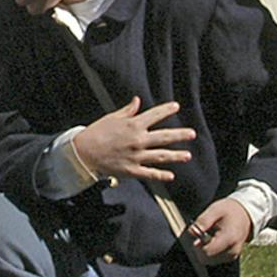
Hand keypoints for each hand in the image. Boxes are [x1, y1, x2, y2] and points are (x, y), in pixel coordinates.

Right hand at [71, 97, 193, 183]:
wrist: (83, 152)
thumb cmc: (96, 132)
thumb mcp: (112, 117)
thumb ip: (127, 111)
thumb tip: (137, 101)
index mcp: (133, 125)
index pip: (154, 115)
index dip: (166, 110)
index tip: (176, 106)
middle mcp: (138, 140)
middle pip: (163, 137)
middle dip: (179, 135)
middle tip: (192, 133)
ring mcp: (136, 156)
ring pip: (161, 156)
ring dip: (175, 156)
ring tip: (187, 155)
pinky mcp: (132, 170)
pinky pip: (149, 173)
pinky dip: (161, 175)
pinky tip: (171, 176)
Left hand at [184, 197, 253, 264]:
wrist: (245, 214)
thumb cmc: (230, 210)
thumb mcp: (215, 209)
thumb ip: (203, 221)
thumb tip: (191, 232)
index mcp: (229, 238)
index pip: (207, 252)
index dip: (198, 245)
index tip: (198, 234)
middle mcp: (232, 250)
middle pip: (207, 259)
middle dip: (200, 248)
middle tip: (203, 233)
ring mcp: (233, 255)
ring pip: (209, 261)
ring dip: (205, 249)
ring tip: (210, 235)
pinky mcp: (231, 257)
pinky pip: (214, 259)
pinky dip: (211, 251)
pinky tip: (214, 240)